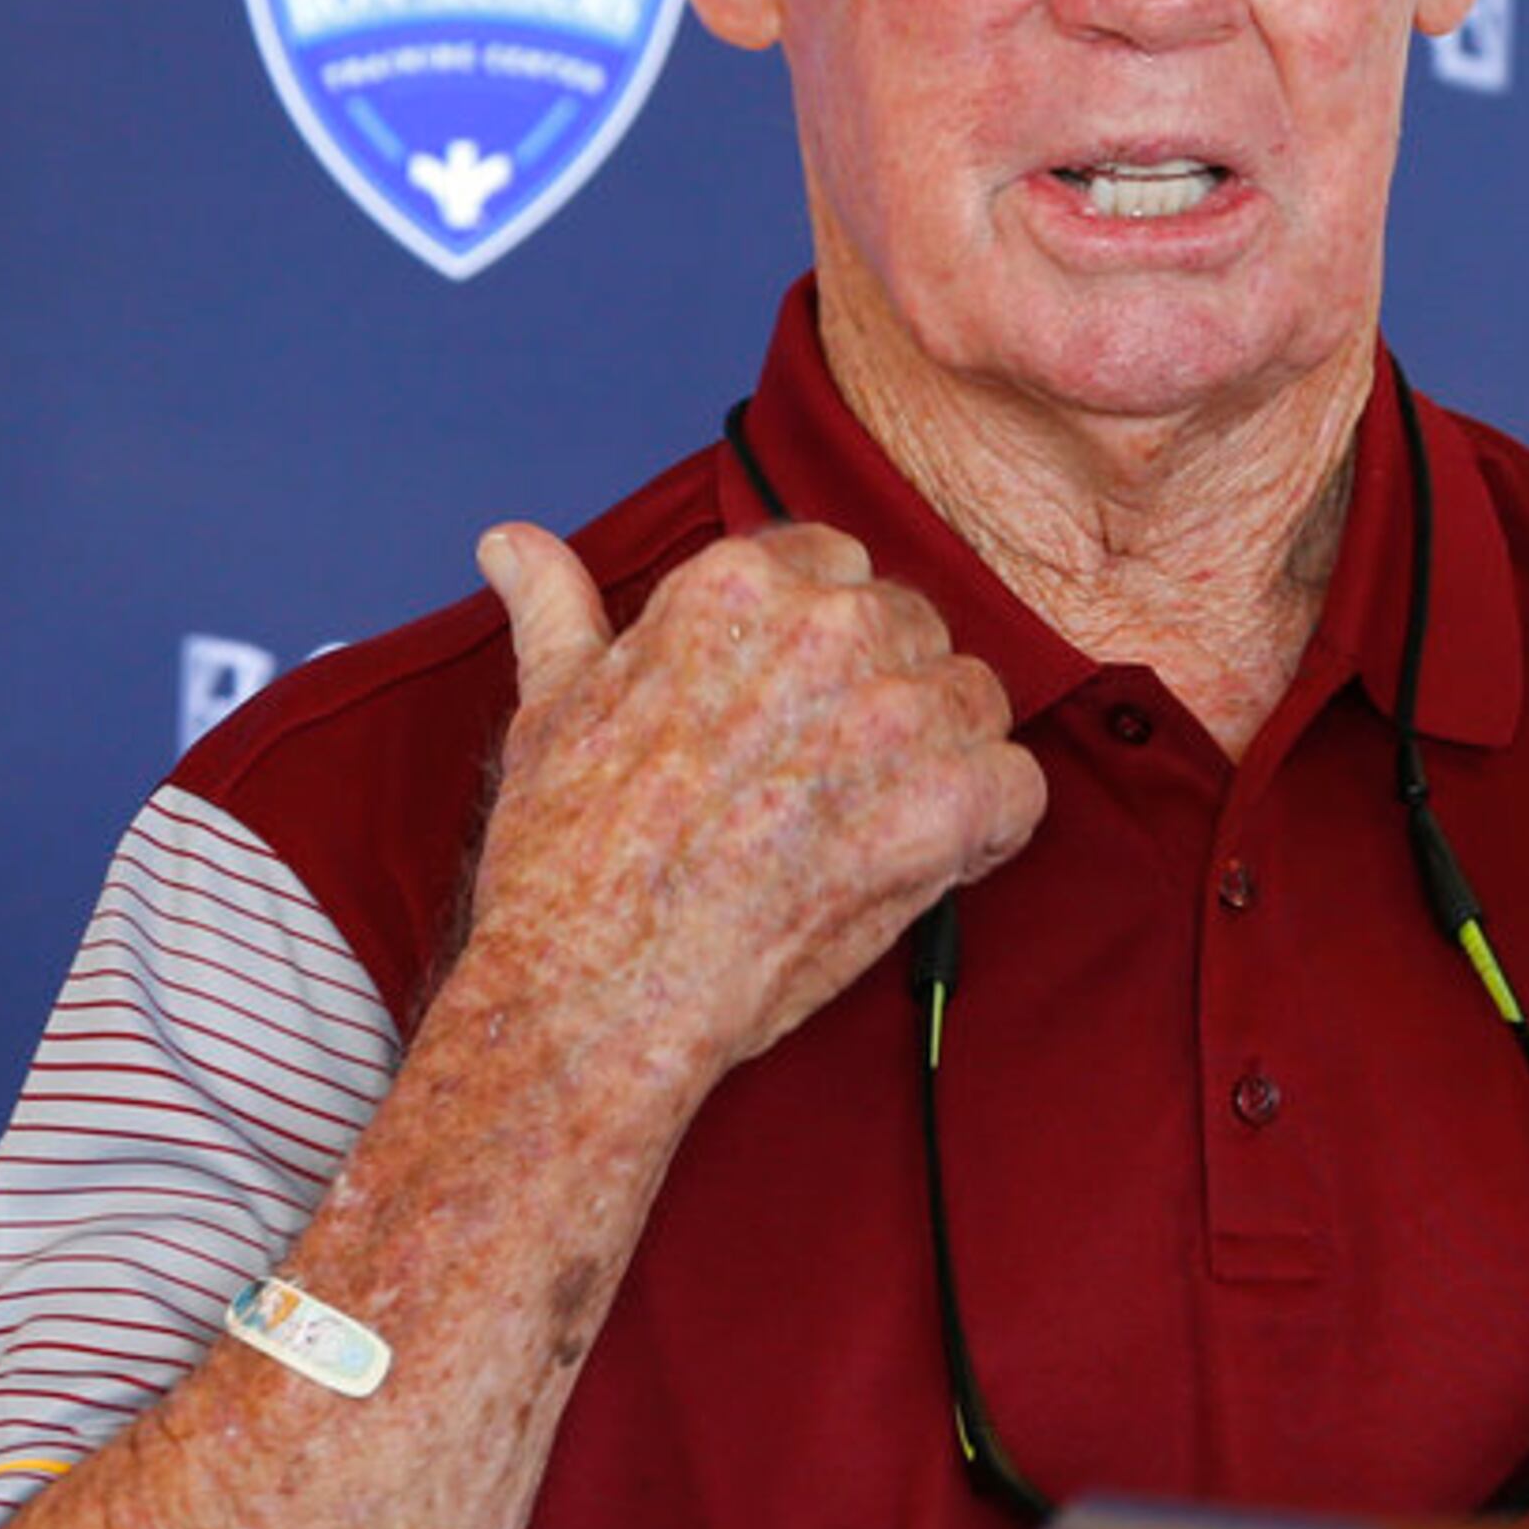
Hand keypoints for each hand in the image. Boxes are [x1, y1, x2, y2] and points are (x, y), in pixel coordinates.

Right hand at [461, 519, 1045, 1098]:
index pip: (837, 567)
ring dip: (941, 762)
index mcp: (738, 584)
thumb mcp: (550, 706)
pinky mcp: (945, 806)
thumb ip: (557, 607)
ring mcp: (894, 715)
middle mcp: (829, 628)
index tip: (791, 712)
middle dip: (884, 701)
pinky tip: (916, 867)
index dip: (823, 648)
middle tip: (820, 787)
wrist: (598, 987)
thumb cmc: (570, 858)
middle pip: (914, 632)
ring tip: (863, 830)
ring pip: (974, 704)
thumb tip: (511, 541)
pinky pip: (1017, 789)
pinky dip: (986, 833)